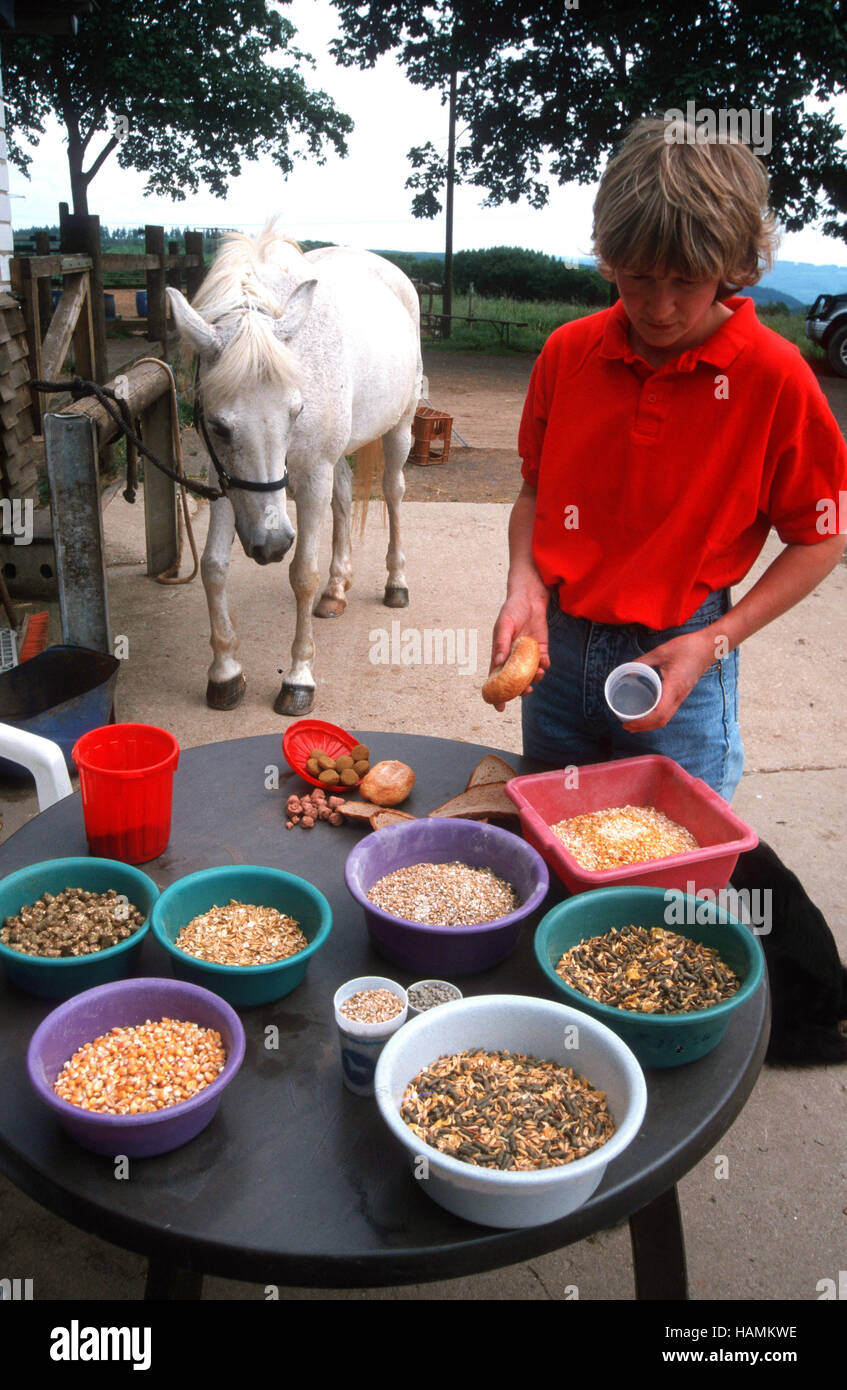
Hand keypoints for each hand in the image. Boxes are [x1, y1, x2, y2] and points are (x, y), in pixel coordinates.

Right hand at [488, 579, 550, 712]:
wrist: (530, 598)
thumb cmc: (511, 610)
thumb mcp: (504, 625)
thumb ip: (501, 644)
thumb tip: (498, 663)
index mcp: (500, 655)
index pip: (496, 678)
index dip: (496, 694)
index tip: (499, 707)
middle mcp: (513, 658)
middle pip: (515, 681)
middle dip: (520, 690)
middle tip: (525, 691)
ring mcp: (527, 655)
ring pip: (530, 674)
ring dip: (534, 679)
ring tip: (537, 675)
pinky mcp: (541, 649)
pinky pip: (543, 663)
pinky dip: (544, 666)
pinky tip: (544, 662)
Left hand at [621, 628, 720, 731]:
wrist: (709, 647)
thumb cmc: (687, 648)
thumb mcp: (661, 652)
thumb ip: (643, 660)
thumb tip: (627, 668)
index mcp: (673, 688)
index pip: (658, 714)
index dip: (642, 722)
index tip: (628, 722)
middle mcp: (678, 696)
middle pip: (661, 721)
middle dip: (643, 727)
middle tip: (626, 725)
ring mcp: (681, 696)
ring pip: (666, 718)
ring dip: (650, 724)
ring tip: (634, 723)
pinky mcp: (682, 693)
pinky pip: (669, 711)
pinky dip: (657, 717)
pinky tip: (648, 713)